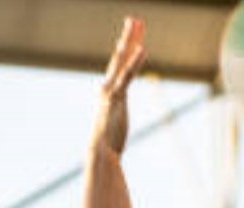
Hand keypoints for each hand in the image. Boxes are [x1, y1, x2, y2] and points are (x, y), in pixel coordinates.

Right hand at [93, 17, 146, 155]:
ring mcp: (112, 90)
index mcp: (108, 90)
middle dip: (128, 36)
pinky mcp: (117, 97)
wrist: (100, 151)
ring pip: (122, 60)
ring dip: (130, 40)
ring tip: (137, 23)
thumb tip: (117, 116)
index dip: (127, 47)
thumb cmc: (108, 141)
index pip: (120, 64)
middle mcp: (108, 86)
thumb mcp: (114, 122)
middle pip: (120, 55)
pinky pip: (128, 75)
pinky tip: (143, 49)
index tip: (134, 33)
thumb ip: (116, 114)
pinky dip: (135, 61)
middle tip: (133, 19)